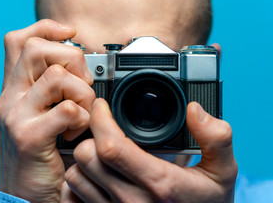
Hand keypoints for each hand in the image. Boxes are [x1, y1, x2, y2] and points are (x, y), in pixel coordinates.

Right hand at [0, 19, 94, 201]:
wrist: (23, 196)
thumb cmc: (37, 154)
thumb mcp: (39, 115)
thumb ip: (51, 90)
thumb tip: (77, 66)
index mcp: (13, 89)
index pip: (20, 40)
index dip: (46, 28)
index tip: (70, 34)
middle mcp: (10, 98)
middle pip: (38, 49)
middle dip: (73, 60)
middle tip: (81, 87)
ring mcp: (16, 116)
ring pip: (57, 76)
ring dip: (82, 93)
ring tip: (80, 114)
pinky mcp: (29, 137)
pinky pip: (68, 109)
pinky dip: (82, 118)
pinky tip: (75, 132)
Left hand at [62, 99, 236, 202]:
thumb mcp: (222, 172)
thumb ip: (216, 139)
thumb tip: (194, 110)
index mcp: (158, 183)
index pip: (110, 146)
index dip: (100, 119)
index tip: (102, 105)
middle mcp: (131, 201)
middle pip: (86, 157)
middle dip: (90, 135)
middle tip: (102, 128)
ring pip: (76, 176)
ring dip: (84, 158)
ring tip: (100, 150)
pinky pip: (74, 196)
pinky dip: (81, 180)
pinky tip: (96, 172)